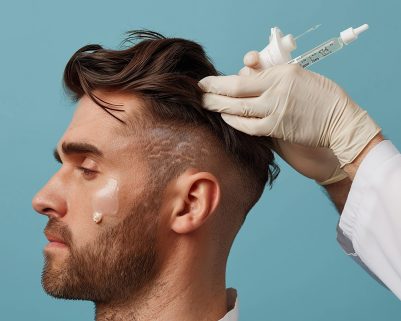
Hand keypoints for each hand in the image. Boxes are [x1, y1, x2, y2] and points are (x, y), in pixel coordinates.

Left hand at [199, 56, 380, 167]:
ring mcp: (275, 111)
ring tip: (205, 105)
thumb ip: (270, 76)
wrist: (340, 121)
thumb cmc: (320, 96)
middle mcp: (275, 90)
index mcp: (281, 74)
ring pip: (238, 109)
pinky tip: (226, 119)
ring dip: (219, 107)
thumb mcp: (298, 76)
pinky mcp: (277, 129)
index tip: (208, 82)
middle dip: (213, 92)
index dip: (221, 81)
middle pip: (235, 91)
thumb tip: (245, 74)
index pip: (242, 76)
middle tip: (199, 92)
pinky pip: (249, 126)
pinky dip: (235, 122)